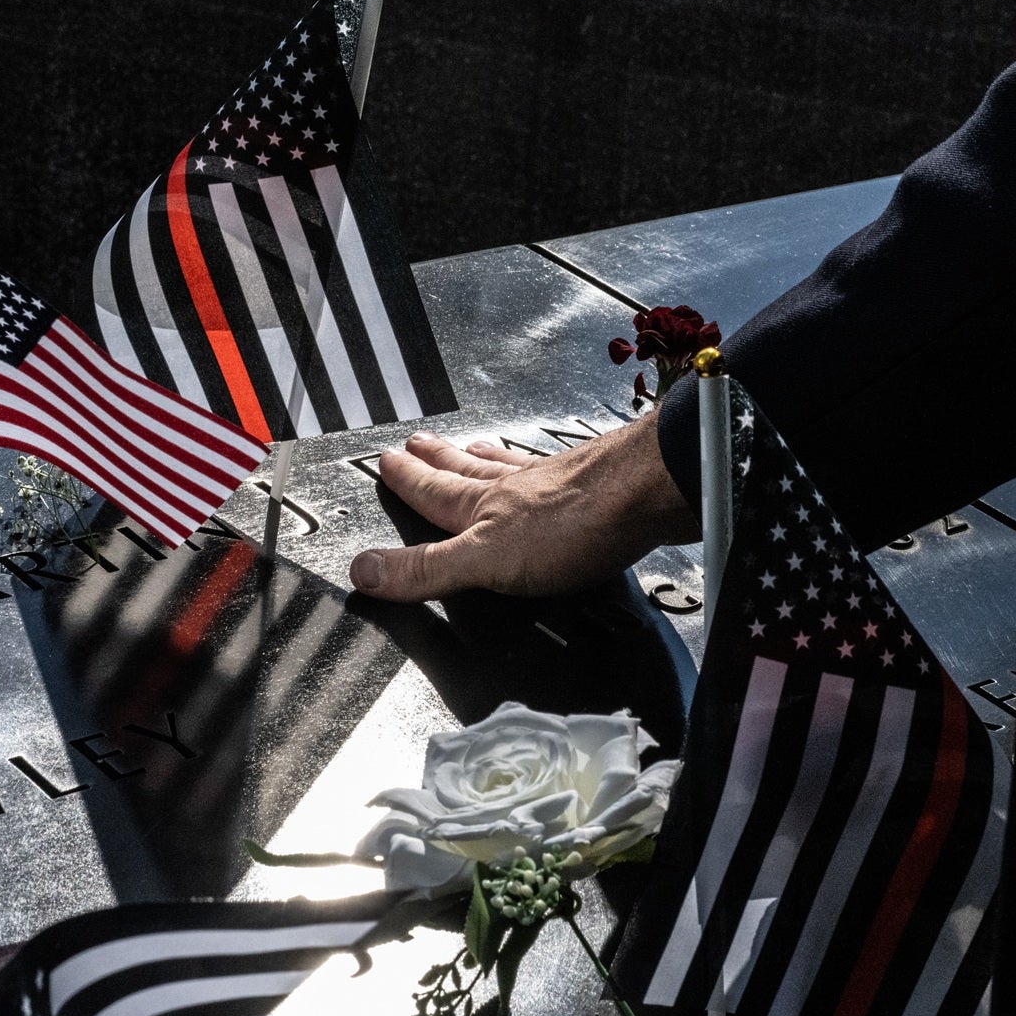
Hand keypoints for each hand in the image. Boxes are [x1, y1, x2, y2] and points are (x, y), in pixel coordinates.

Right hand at [349, 410, 698, 601]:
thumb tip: (366, 572)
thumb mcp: (485, 560)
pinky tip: (549, 467)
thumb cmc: (576, 524)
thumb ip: (427, 569)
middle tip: (417, 442)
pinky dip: (538, 466)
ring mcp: (557, 483)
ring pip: (507, 465)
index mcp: (484, 506)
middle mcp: (516, 487)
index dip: (408, 482)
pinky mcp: (597, 488)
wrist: (649, 493)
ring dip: (483, 457)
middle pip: (466, 470)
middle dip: (437, 461)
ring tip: (470, 445)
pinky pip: (553, 472)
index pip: (434, 493)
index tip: (387, 464)